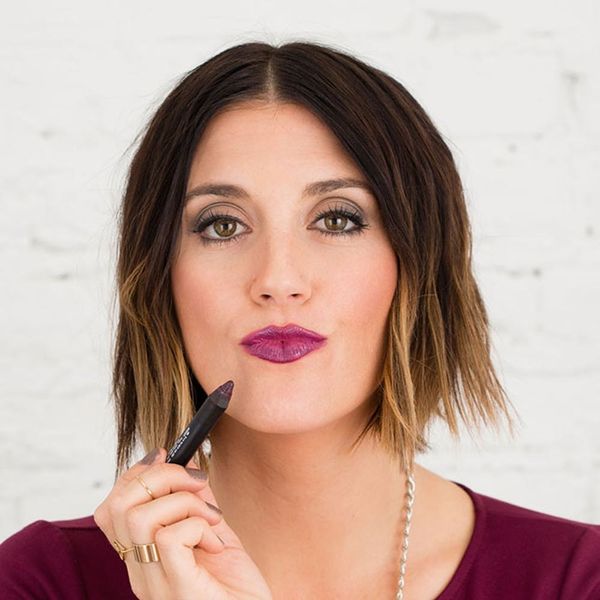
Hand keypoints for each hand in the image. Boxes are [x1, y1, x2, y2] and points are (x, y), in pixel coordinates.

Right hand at [94, 448, 272, 599]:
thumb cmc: (236, 584)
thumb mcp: (213, 531)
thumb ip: (195, 500)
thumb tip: (185, 461)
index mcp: (143, 557)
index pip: (110, 509)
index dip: (135, 474)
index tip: (166, 456)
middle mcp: (141, 573)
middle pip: (120, 504)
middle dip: (161, 475)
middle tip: (197, 483)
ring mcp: (156, 585)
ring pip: (140, 517)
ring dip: (185, 501)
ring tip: (212, 518)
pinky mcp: (180, 591)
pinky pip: (170, 538)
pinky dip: (198, 525)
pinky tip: (216, 542)